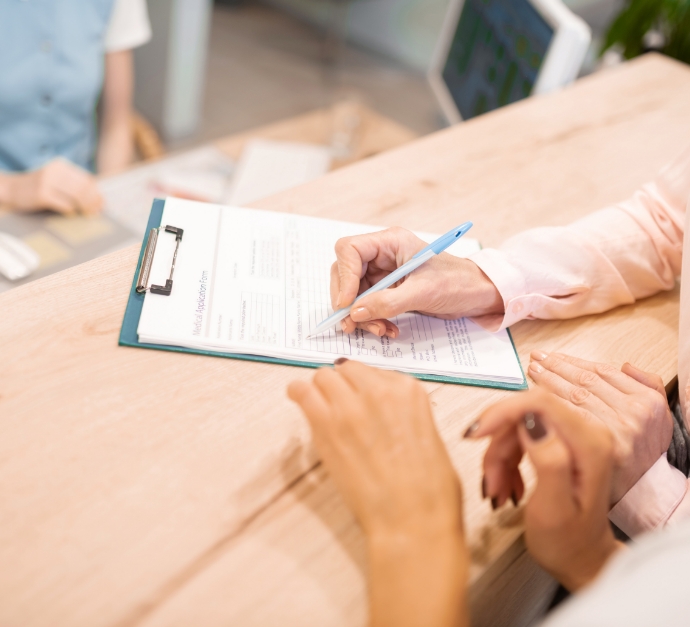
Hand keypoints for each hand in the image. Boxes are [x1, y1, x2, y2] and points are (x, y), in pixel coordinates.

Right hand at [0, 157, 102, 214]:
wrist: (12, 189)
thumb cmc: (40, 188)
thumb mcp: (56, 181)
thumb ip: (75, 187)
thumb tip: (100, 201)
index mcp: (61, 166)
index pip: (88, 180)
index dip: (97, 194)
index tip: (101, 205)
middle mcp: (55, 171)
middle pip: (84, 188)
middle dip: (93, 202)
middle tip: (95, 213)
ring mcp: (47, 182)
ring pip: (76, 196)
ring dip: (85, 208)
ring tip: (85, 214)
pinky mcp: (41, 194)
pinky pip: (64, 205)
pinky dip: (71, 211)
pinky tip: (71, 214)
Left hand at [288, 360, 468, 626]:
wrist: (412, 520)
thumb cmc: (429, 489)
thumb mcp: (428, 435)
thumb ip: (403, 413)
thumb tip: (383, 412)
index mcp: (409, 390)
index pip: (375, 372)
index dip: (365, 387)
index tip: (361, 399)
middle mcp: (379, 390)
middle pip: (347, 369)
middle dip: (343, 384)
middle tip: (340, 405)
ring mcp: (350, 405)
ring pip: (323, 376)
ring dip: (321, 389)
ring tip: (319, 405)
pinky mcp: (326, 424)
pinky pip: (302, 391)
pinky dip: (298, 393)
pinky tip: (298, 399)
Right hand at [330, 227, 502, 337]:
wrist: (477, 295)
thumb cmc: (457, 283)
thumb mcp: (422, 293)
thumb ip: (387, 302)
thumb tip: (355, 312)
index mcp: (390, 242)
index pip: (349, 250)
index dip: (344, 276)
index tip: (346, 304)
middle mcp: (382, 255)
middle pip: (345, 273)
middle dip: (349, 302)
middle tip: (353, 324)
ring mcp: (383, 273)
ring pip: (354, 294)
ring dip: (361, 316)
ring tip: (380, 329)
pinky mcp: (387, 291)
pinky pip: (367, 306)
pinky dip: (372, 320)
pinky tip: (387, 329)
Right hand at [468, 390, 623, 590]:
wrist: (581, 559)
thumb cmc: (568, 542)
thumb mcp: (553, 508)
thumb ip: (548, 461)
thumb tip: (531, 421)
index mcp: (590, 444)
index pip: (539, 403)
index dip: (502, 412)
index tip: (474, 434)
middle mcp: (586, 431)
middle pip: (524, 413)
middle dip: (498, 445)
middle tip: (490, 481)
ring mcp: (574, 434)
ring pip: (518, 425)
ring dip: (499, 456)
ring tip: (497, 490)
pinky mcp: (562, 439)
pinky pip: (521, 435)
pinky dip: (506, 459)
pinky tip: (506, 483)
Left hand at [527, 352, 672, 503]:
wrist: (637, 499)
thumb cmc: (642, 455)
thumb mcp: (659, 418)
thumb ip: (647, 387)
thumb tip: (626, 366)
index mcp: (646, 402)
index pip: (602, 373)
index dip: (574, 362)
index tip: (553, 356)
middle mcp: (631, 414)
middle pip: (584, 382)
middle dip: (556, 367)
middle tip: (536, 359)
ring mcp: (612, 431)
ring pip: (572, 396)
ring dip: (548, 381)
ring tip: (532, 371)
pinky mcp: (592, 448)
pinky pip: (563, 417)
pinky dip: (546, 404)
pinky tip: (534, 398)